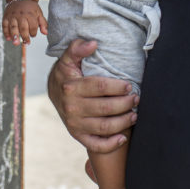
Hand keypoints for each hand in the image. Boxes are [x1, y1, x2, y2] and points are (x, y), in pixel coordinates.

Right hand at [2, 0, 47, 44]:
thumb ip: (43, 23)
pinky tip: (8, 39)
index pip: (33, 26)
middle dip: (25, 36)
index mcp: (30, 14)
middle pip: (23, 28)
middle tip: (26, 43)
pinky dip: (6, 32)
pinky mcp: (6, 17)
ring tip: (16, 43)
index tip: (33, 35)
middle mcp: (21, 15)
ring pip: (13, 27)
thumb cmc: (31, 8)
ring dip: (14, 36)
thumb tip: (45, 33)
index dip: (33, 33)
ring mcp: (12, 16)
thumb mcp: (39, 13)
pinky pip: (4, 25)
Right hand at [47, 39, 138, 153]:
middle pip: (106, 108)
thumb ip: (78, 48)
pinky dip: (110, 144)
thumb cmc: (66, 74)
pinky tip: (122, 138)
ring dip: (123, 122)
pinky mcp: (77, 135)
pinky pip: (95, 144)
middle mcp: (72, 107)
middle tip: (136, 99)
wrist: (53, 92)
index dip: (117, 87)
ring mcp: (74, 123)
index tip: (129, 86)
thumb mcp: (68, 58)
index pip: (100, 87)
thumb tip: (93, 43)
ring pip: (104, 127)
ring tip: (134, 115)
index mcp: (71, 87)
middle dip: (125, 104)